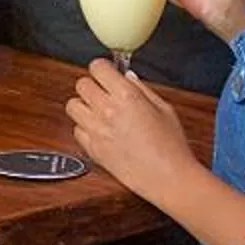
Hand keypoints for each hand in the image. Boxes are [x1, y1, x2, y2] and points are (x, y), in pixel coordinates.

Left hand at [66, 58, 197, 202]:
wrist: (167, 177)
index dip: (102, 68)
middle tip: (104, 92)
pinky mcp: (92, 149)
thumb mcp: (164, 108)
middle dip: (92, 85)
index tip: (107, 72)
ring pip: (72, 105)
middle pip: (81, 84)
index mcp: (126, 96)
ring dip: (84, 105)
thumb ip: (142, 89)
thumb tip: (127, 78)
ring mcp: (97, 130)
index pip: (97, 67)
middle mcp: (107, 110)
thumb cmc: (172, 146)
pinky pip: (76, 130)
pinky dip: (85, 128)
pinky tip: (99, 131)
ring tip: (98, 111)